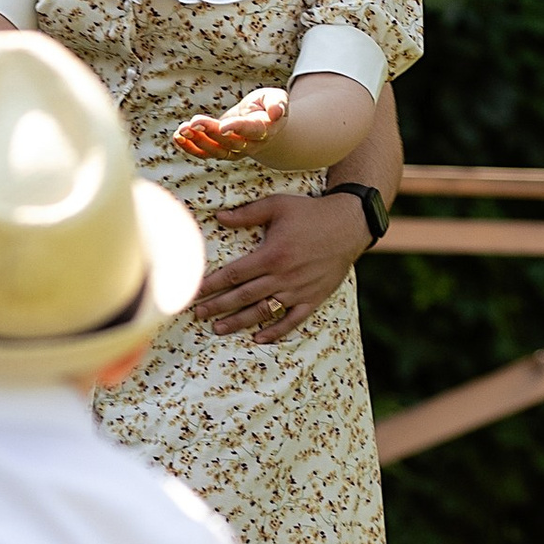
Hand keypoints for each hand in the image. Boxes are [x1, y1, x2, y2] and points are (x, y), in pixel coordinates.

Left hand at [174, 87, 288, 159]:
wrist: (263, 122)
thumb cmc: (268, 105)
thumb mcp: (276, 97)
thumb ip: (277, 103)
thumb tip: (277, 112)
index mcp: (263, 130)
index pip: (250, 131)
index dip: (237, 129)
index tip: (224, 126)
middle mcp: (249, 145)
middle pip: (229, 143)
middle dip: (210, 132)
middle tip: (194, 122)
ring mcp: (233, 151)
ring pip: (215, 151)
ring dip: (197, 141)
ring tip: (183, 129)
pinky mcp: (220, 150)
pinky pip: (204, 153)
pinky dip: (190, 147)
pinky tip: (177, 137)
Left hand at [195, 186, 373, 344]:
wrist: (349, 225)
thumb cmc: (311, 213)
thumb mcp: (278, 205)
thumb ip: (248, 213)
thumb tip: (219, 217)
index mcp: (272, 255)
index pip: (234, 275)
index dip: (212, 285)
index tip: (194, 291)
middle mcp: (283, 277)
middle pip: (243, 297)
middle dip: (218, 306)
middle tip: (197, 314)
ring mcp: (298, 291)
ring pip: (263, 312)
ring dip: (239, 322)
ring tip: (218, 329)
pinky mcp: (313, 298)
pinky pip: (292, 320)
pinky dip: (275, 331)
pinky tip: (258, 338)